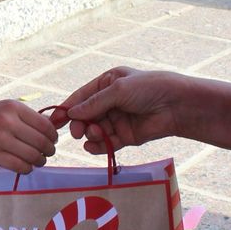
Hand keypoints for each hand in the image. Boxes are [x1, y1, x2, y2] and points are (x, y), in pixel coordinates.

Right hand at [0, 100, 57, 174]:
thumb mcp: (6, 108)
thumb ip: (29, 117)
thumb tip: (53, 129)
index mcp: (13, 107)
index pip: (45, 125)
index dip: (53, 136)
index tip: (52, 141)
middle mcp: (7, 122)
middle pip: (40, 142)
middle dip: (49, 151)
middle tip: (47, 153)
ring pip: (31, 156)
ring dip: (39, 161)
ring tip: (38, 161)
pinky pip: (18, 166)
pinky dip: (27, 169)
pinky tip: (26, 167)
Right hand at [54, 67, 176, 153]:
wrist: (177, 105)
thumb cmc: (149, 88)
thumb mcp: (118, 90)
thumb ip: (94, 103)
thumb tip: (72, 114)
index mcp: (107, 83)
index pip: (81, 97)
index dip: (67, 108)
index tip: (53, 121)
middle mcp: (110, 101)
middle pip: (85, 115)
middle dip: (79, 123)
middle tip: (76, 131)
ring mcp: (117, 120)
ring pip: (94, 130)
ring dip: (91, 134)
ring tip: (95, 134)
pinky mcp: (125, 136)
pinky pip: (106, 143)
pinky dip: (98, 146)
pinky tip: (94, 146)